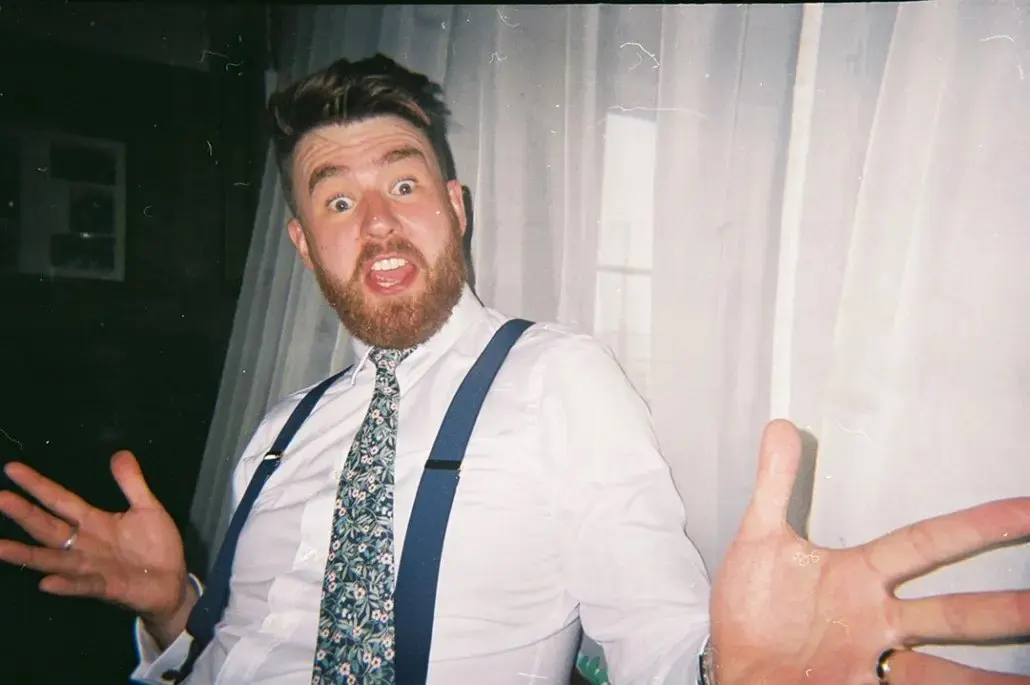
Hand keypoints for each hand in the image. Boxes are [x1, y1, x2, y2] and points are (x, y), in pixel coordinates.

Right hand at [0, 451, 190, 627]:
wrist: (172, 582)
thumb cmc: (155, 546)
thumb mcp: (147, 508)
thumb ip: (132, 483)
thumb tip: (120, 452)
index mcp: (93, 522)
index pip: (60, 500)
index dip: (38, 485)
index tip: (12, 468)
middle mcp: (84, 545)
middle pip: (48, 527)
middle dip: (24, 513)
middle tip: (0, 498)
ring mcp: (92, 568)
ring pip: (53, 559)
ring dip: (26, 554)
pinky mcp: (107, 587)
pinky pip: (84, 585)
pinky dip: (67, 584)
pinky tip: (46, 582)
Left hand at [710, 420, 1029, 684]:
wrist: (733, 666)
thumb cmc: (754, 609)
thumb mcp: (760, 541)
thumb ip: (774, 486)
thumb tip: (779, 426)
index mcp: (859, 578)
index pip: (925, 544)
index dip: (974, 527)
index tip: (1024, 510)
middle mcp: (875, 619)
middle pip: (952, 614)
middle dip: (1002, 610)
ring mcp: (870, 660)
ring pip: (944, 668)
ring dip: (987, 677)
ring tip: (1028, 680)